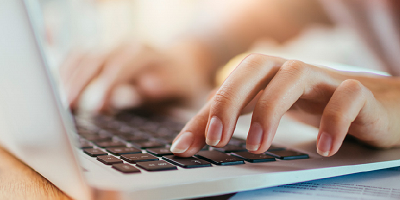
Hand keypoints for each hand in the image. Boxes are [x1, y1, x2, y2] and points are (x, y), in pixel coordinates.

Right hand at [60, 41, 212, 111]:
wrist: (184, 64)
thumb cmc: (183, 81)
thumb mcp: (183, 86)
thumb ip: (166, 85)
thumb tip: (145, 86)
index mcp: (147, 54)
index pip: (121, 66)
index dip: (107, 87)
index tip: (98, 109)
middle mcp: (127, 48)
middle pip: (95, 59)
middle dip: (80, 83)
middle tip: (68, 108)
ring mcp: (114, 49)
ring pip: (83, 57)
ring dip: (69, 79)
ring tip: (62, 105)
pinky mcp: (105, 56)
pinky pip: (80, 58)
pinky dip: (68, 72)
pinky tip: (63, 91)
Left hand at [170, 54, 399, 156]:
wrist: (377, 104)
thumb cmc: (317, 105)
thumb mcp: (269, 112)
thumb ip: (231, 122)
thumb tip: (188, 139)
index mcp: (269, 76)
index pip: (229, 86)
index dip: (204, 113)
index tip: (185, 146)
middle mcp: (292, 71)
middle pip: (256, 67)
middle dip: (231, 100)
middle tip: (216, 138)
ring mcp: (325, 79)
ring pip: (295, 75)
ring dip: (271, 109)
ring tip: (257, 146)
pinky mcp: (359, 92)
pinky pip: (347, 96)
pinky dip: (334, 120)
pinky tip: (323, 147)